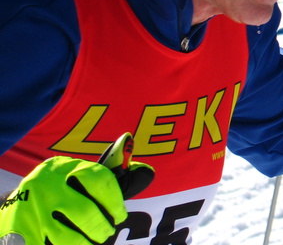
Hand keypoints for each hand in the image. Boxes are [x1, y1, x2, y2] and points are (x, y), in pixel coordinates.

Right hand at [0, 134, 153, 244]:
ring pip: (70, 238)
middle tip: (105, 232)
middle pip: (86, 212)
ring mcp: (30, 210)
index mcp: (61, 166)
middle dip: (102, 228)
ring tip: (89, 241)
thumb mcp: (76, 178)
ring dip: (85, 244)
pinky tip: (74, 243)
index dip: (115, 201)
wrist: (10, 210)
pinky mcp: (18, 234)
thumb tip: (148, 172)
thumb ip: (109, 176)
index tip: (120, 215)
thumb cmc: (58, 193)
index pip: (99, 179)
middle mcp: (44, 184)